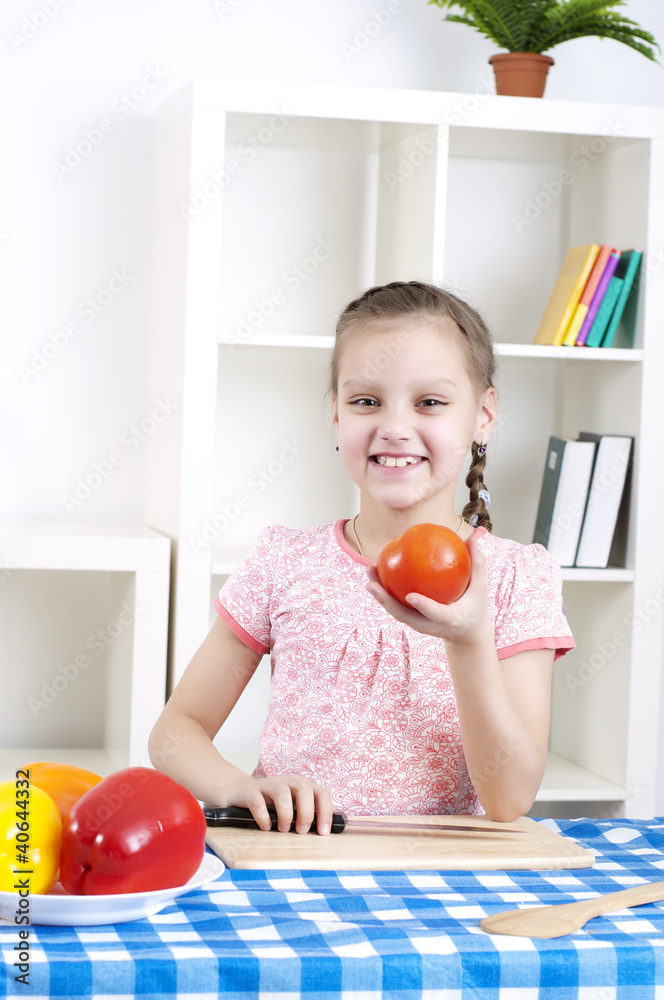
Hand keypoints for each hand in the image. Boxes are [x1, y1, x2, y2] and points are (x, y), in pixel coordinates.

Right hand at [225, 774, 333, 834]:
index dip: (325, 812)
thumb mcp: (291, 806)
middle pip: (304, 790)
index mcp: (300, 785)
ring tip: (283, 829)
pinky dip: (264, 817)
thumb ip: (306, 814)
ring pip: (282, 793)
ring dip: (286, 813)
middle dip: (306, 813)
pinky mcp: (250, 792)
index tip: (323, 832)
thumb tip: (323, 832)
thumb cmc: (270, 804)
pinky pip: (258, 802)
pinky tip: (266, 827)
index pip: (321, 793)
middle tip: (301, 831)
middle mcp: (287, 782)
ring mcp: (268, 785)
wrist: (240, 792)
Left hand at [365, 530, 491, 645]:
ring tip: (369, 571)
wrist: (466, 634)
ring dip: (378, 593)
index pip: (435, 613)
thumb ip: (476, 565)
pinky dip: (384, 591)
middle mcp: (429, 625)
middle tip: (371, 583)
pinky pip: (395, 605)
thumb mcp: (479, 589)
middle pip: (404, 615)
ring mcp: (418, 625)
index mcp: (450, 619)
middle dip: (385, 601)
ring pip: (395, 611)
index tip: (411, 596)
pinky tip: (377, 573)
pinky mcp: (412, 620)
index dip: (423, 606)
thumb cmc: (474, 607)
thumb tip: (472, 538)